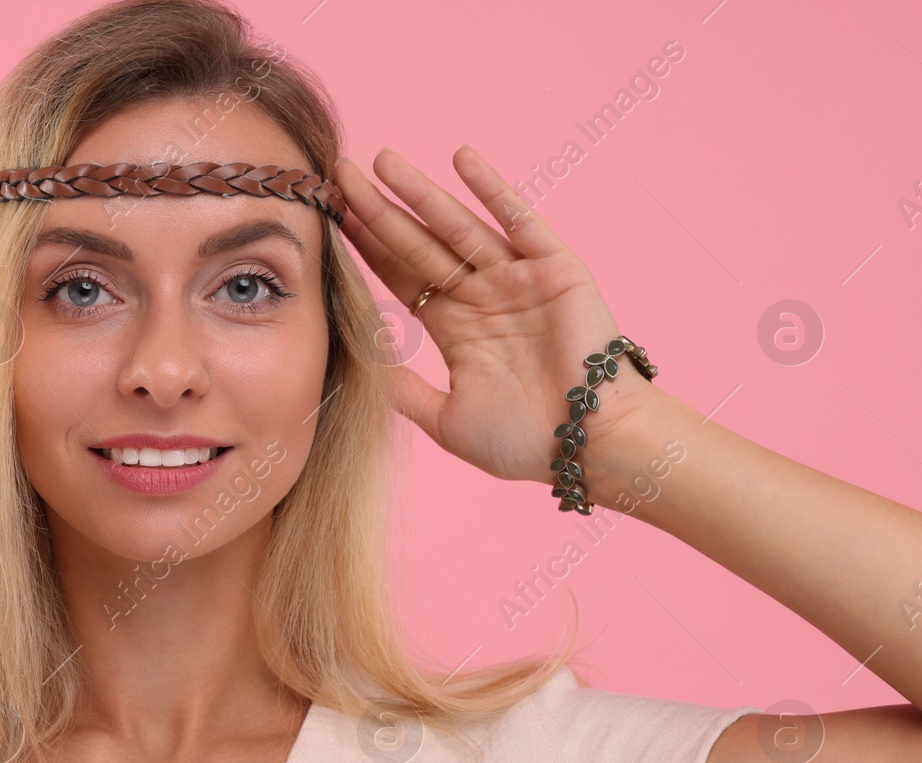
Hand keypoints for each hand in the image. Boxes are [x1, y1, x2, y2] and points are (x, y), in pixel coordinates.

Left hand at [334, 145, 661, 490]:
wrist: (588, 446)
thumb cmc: (526, 443)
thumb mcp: (447, 421)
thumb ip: (406, 393)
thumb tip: (361, 368)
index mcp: (457, 328)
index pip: (402, 277)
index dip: (369, 247)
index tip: (333, 218)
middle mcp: (483, 296)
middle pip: (419, 244)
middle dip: (379, 210)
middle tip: (340, 173)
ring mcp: (517, 279)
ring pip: (457, 227)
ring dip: (421, 193)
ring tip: (381, 161)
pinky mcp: (554, 268)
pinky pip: (518, 220)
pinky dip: (492, 189)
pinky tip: (460, 158)